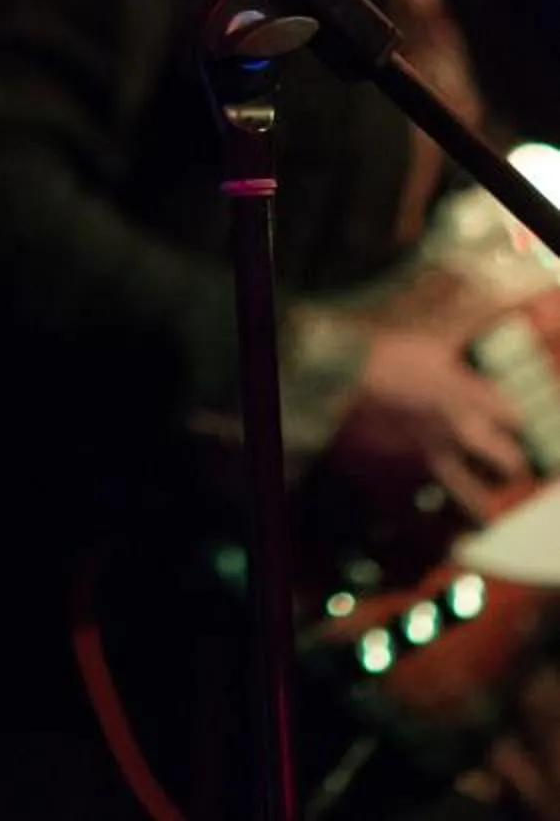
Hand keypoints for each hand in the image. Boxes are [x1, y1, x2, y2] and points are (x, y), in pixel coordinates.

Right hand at [327, 321, 530, 520]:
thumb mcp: (426, 330)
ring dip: (478, 511)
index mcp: (467, 395)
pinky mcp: (397, 491)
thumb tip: (504, 298)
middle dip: (503, 468)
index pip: (515, 417)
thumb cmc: (369, 351)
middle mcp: (457, 436)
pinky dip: (435, 538)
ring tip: (473, 510)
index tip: (504, 422)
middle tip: (494, 469)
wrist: (319, 380)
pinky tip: (437, 536)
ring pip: (476, 510)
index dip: (511, 421)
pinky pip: (427, 531)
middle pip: (508, 467)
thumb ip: (469, 316)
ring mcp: (429, 468)